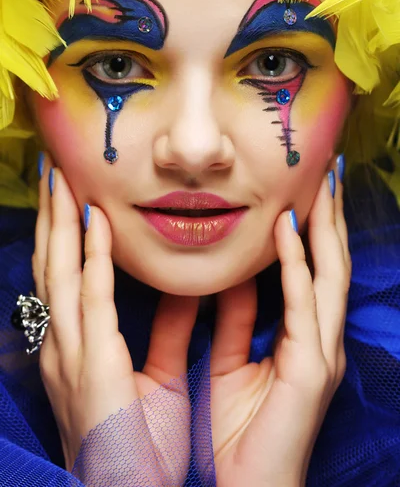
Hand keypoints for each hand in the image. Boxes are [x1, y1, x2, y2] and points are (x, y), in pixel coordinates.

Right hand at [32, 155, 198, 484]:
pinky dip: (91, 257)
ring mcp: (69, 355)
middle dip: (52, 217)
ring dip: (61, 222)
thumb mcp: (155, 375)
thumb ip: (168, 327)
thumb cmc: (141, 446)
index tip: (73, 194)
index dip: (66, 234)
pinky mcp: (90, 366)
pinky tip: (94, 222)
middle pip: (53, 265)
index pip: (67, 278)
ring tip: (63, 178)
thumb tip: (187, 284)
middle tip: (56, 170)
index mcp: (77, 349)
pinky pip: (90, 300)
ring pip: (59, 272)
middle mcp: (63, 345)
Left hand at [210, 167, 350, 486]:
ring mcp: (321, 353)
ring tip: (320, 184)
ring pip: (329, 274)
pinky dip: (297, 264)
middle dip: (330, 216)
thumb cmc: (238, 433)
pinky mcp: (310, 370)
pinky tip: (289, 230)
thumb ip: (235, 318)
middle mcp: (321, 339)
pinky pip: (302, 305)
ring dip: (324, 227)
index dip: (314, 229)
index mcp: (304, 339)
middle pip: (331, 263)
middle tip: (326, 171)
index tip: (306, 189)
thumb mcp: (232, 361)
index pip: (315, 270)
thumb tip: (229, 276)